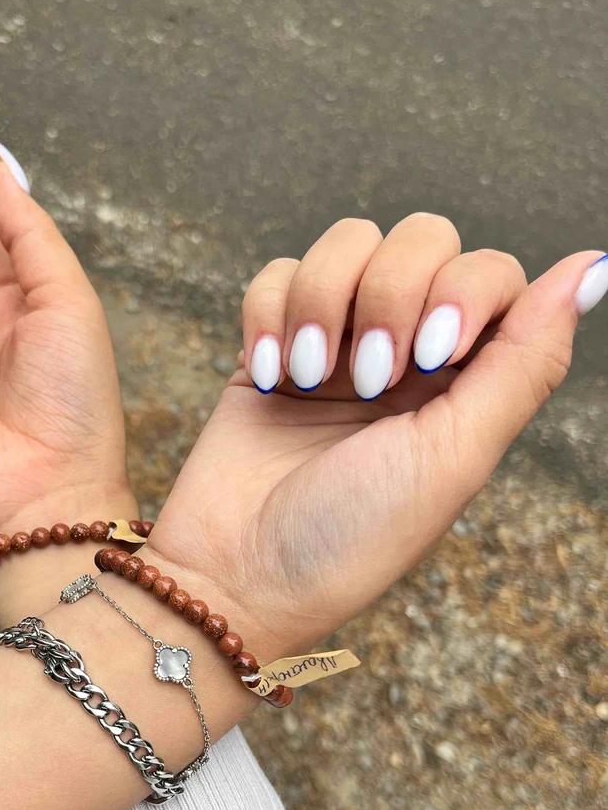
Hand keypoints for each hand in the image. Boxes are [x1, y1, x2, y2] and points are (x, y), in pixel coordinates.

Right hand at [144, 215, 605, 659]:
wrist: (236, 573)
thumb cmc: (350, 535)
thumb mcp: (454, 457)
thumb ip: (524, 361)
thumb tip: (592, 268)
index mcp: (464, 382)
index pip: (493, 273)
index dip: (465, 290)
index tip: (431, 358)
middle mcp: (406, 350)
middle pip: (423, 237)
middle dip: (393, 291)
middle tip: (370, 378)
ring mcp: (336, 343)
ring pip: (348, 241)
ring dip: (326, 302)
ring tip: (310, 378)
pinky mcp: (269, 343)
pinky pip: (278, 274)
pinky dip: (272, 316)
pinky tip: (271, 379)